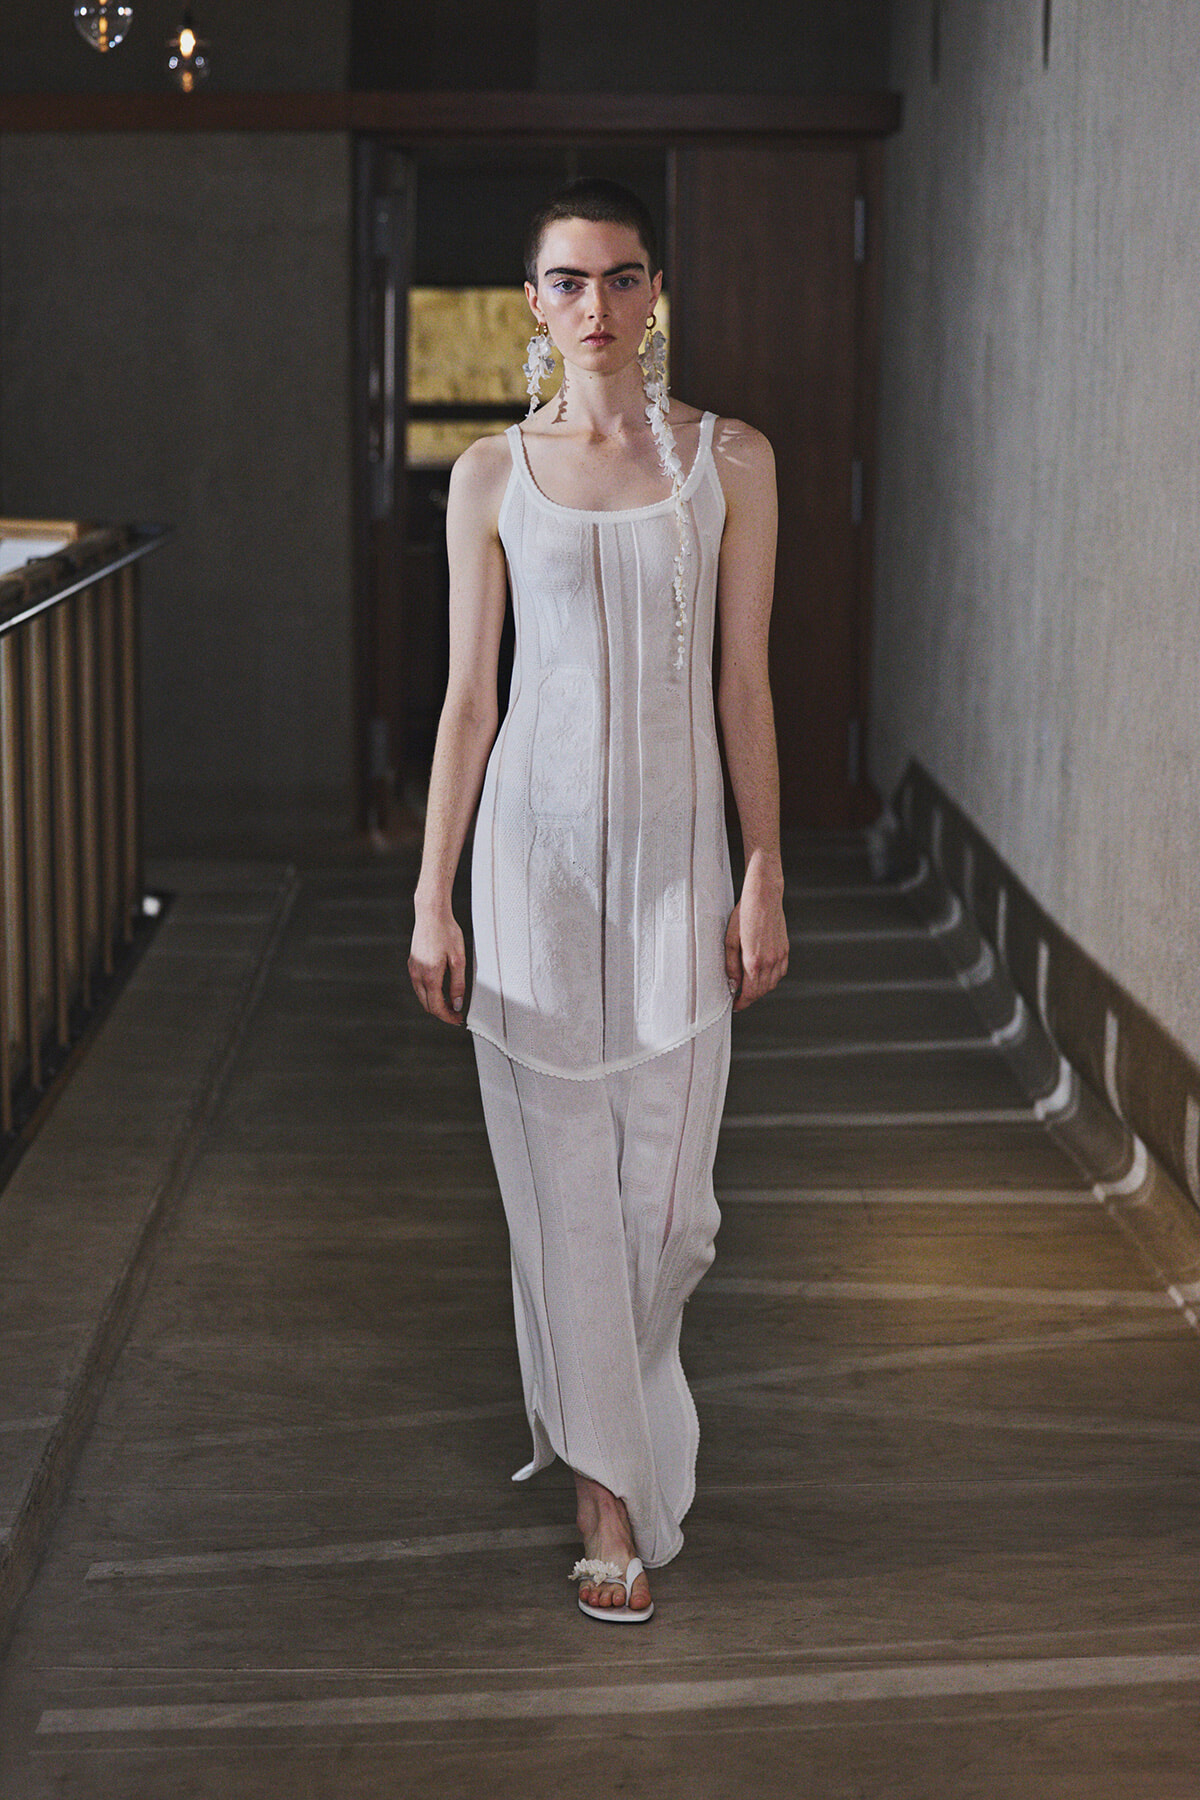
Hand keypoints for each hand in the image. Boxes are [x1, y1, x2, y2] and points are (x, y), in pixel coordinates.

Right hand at [408, 906, 467, 1025]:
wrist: (431, 914)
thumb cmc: (446, 932)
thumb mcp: (458, 960)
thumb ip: (458, 984)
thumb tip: (457, 1003)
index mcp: (430, 976)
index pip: (437, 1007)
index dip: (448, 1017)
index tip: (458, 1019)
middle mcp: (417, 975)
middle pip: (427, 1005)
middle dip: (442, 1012)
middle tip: (456, 1013)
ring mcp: (412, 969)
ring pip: (422, 996)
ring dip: (434, 1003)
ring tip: (450, 1002)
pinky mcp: (412, 964)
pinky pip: (418, 985)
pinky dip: (428, 993)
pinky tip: (440, 989)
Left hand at [724, 851, 788, 1011]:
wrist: (764, 897)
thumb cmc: (745, 914)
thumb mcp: (730, 940)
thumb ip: (731, 965)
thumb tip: (733, 983)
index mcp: (754, 961)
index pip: (750, 993)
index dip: (741, 1003)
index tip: (735, 1005)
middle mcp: (770, 961)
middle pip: (761, 991)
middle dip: (750, 997)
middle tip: (738, 996)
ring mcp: (780, 956)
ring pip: (772, 984)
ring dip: (760, 989)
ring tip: (748, 985)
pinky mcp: (785, 950)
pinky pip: (780, 972)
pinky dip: (771, 978)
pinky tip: (762, 974)